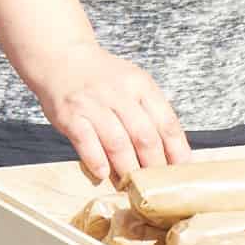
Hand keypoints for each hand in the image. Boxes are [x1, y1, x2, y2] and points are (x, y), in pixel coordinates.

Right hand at [23, 41, 190, 183]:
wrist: (62, 58)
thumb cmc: (102, 78)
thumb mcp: (133, 83)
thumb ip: (150, 111)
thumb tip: (171, 150)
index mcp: (141, 85)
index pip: (167, 122)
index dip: (177, 150)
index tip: (182, 170)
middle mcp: (119, 93)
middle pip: (145, 136)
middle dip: (154, 166)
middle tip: (156, 186)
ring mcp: (94, 104)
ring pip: (118, 143)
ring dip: (127, 169)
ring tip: (132, 186)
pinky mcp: (71, 115)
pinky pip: (87, 142)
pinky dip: (97, 161)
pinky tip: (103, 174)